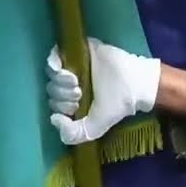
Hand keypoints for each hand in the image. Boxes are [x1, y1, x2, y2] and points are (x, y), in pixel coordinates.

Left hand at [47, 37, 161, 144]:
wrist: (134, 83)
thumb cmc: (119, 103)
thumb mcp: (96, 126)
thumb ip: (75, 134)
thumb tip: (53, 118)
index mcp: (75, 100)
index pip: (55, 104)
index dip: (61, 107)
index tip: (77, 106)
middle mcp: (71, 84)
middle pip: (52, 90)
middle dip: (62, 95)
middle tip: (79, 94)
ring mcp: (72, 67)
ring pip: (51, 75)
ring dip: (60, 81)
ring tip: (77, 82)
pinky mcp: (76, 52)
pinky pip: (52, 56)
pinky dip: (53, 64)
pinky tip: (62, 70)